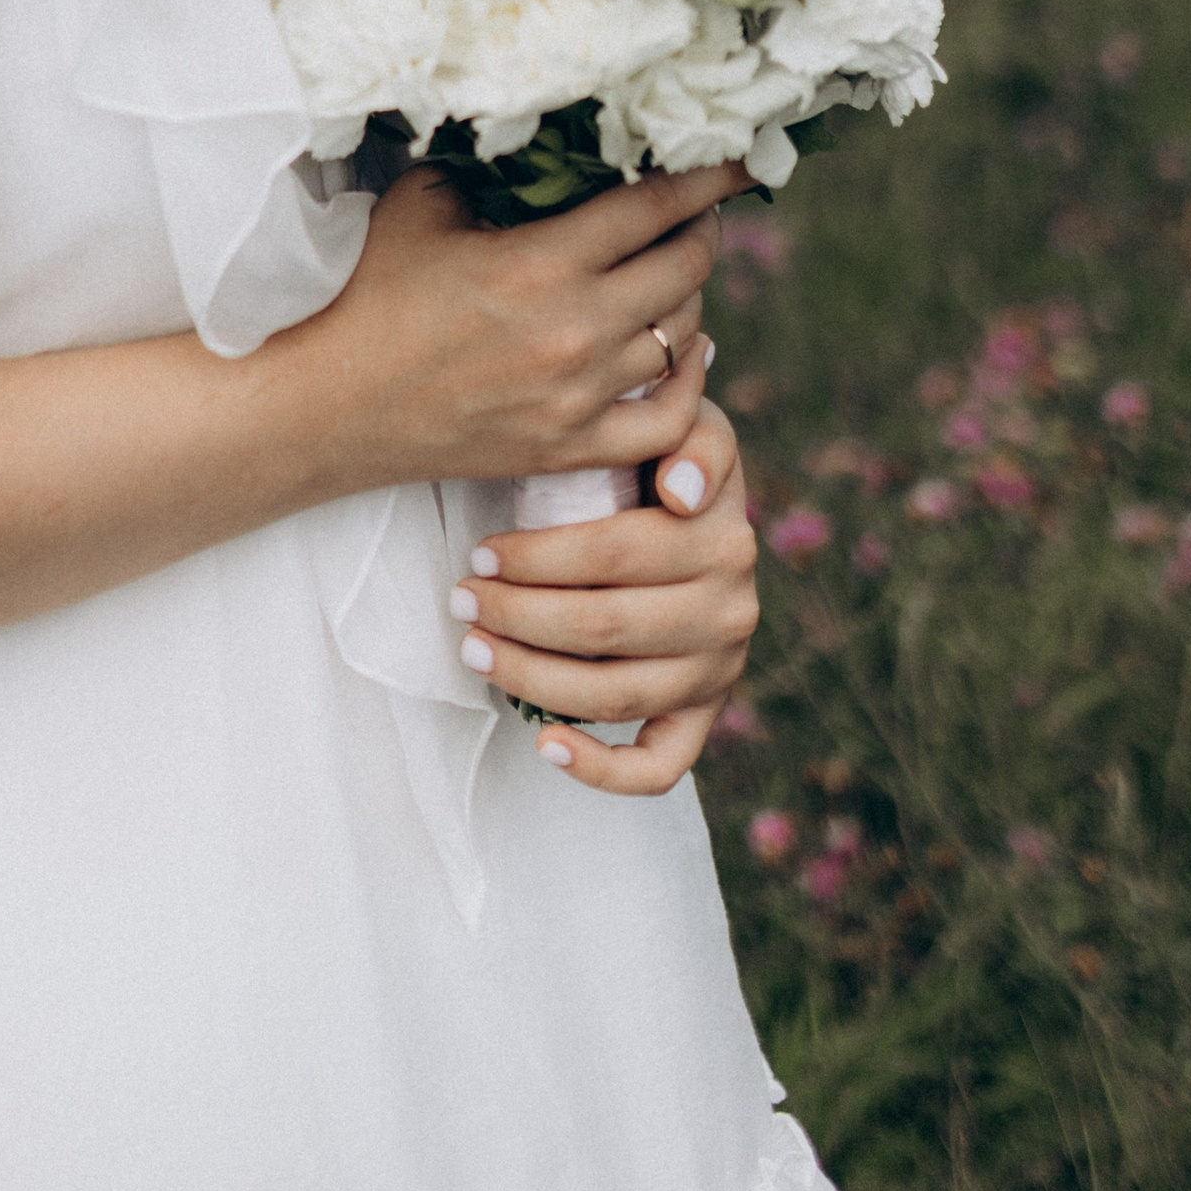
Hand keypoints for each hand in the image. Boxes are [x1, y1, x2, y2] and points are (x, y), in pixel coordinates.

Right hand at [311, 156, 745, 495]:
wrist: (338, 404)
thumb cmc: (375, 292)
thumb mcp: (423, 203)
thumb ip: (489, 168)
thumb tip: (545, 134)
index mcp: (542, 262)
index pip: (656, 206)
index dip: (709, 178)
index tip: (742, 159)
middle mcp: (575, 330)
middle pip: (686, 268)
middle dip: (706, 229)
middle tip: (702, 209)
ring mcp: (579, 396)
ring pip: (683, 337)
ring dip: (690, 296)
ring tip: (676, 271)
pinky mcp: (572, 448)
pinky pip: (669, 420)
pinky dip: (690, 384)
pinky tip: (683, 356)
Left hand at [448, 398, 757, 797]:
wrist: (693, 505)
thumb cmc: (662, 457)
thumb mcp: (684, 422)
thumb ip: (695, 437)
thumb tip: (682, 494)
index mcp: (724, 539)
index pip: (613, 555)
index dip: (538, 558)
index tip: (479, 553)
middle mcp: (731, 612)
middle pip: (604, 627)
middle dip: (517, 615)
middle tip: (459, 598)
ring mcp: (719, 670)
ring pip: (617, 696)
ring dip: (532, 678)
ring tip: (472, 649)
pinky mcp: (704, 715)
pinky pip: (662, 766)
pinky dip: (603, 769)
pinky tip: (547, 744)